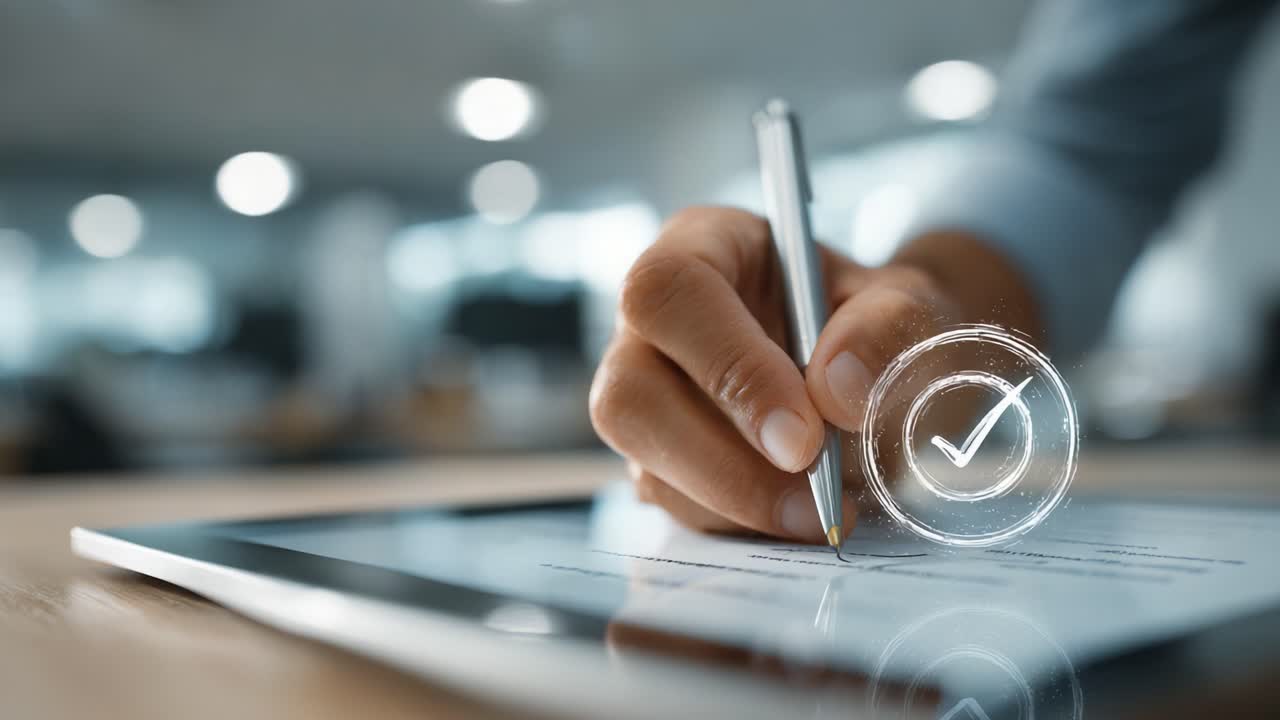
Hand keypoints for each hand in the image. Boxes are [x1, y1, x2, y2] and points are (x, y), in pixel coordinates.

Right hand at [589, 206, 1038, 542]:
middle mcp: (651, 324)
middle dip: (721, 462)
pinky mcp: (658, 463)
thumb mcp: (908, 306)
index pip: (669, 291)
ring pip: (645, 466)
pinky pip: (675, 509)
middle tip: (814, 501)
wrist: (880, 379)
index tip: (802, 437)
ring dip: (738, 504)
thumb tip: (837, 388)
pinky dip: (740, 525)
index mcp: (702, 247)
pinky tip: (798, 515)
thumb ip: (886, 328)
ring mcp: (645, 398)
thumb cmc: (879, 327)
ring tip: (824, 511)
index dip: (726, 365)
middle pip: (628, 394)